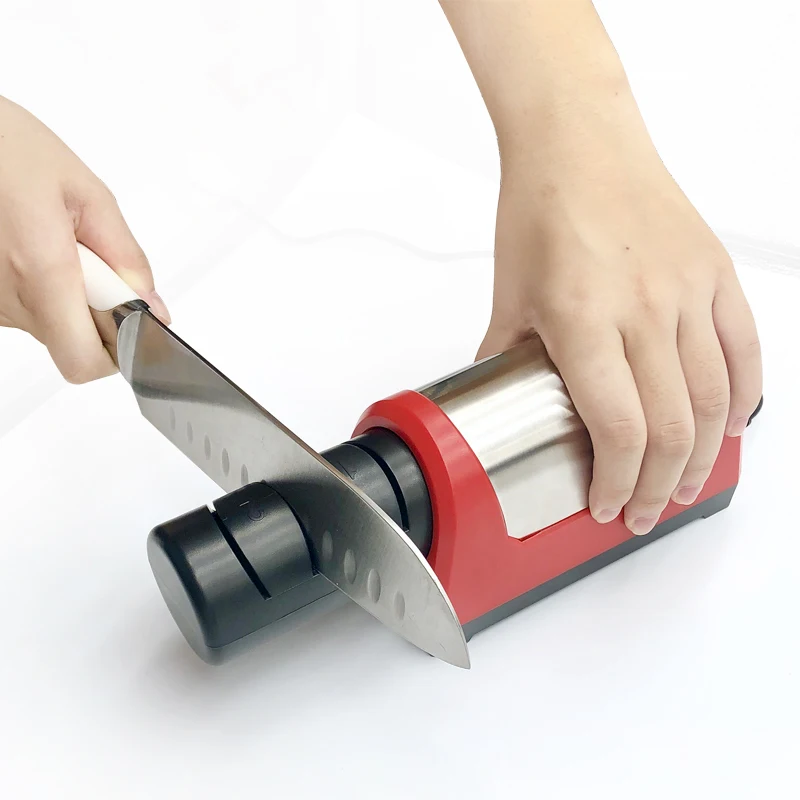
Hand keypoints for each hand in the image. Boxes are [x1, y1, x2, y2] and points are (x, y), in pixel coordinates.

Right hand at [0, 96, 169, 382]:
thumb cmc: (9, 150)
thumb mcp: (89, 195)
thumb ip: (126, 259)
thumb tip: (152, 309)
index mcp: (41, 270)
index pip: (83, 361)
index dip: (116, 352)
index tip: (131, 322)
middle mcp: (7, 296)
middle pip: (71, 342)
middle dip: (97, 313)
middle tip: (91, 261)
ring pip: (50, 324)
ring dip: (68, 294)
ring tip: (54, 241)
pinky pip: (27, 306)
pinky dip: (43, 285)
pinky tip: (33, 244)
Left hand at [479, 114, 761, 534]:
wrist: (579, 142)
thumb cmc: (540, 210)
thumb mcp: (508, 297)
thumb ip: (503, 359)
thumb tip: (493, 401)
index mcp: (583, 320)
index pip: (618, 430)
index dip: (618, 483)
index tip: (607, 504)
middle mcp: (643, 309)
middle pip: (672, 428)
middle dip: (658, 487)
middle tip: (644, 511)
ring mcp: (688, 290)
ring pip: (713, 399)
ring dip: (701, 456)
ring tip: (684, 485)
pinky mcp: (715, 273)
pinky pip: (744, 349)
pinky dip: (742, 397)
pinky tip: (728, 426)